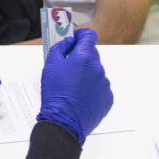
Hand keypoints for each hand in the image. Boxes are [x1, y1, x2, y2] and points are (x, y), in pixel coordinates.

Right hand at [36, 28, 112, 145]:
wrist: (64, 122)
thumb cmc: (55, 93)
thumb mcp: (50, 65)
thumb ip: (60, 48)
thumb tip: (68, 42)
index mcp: (84, 57)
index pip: (89, 36)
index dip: (81, 36)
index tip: (75, 39)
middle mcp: (98, 68)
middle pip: (92, 54)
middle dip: (81, 57)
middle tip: (69, 67)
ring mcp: (105, 84)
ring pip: (96, 72)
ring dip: (87, 74)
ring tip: (73, 87)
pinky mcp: (108, 98)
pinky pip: (100, 87)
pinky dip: (92, 89)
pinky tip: (81, 97)